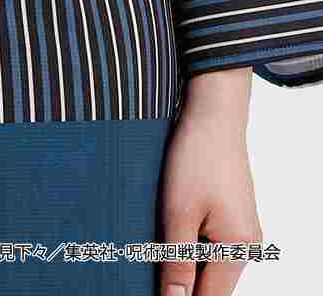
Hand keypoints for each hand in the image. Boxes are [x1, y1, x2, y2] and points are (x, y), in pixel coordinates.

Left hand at [160, 68, 261, 295]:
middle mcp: (246, 245)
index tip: (148, 285)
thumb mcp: (178, 212)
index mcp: (237, 251)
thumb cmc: (196, 156)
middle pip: (208, 283)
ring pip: (207, 262)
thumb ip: (177, 263)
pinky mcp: (233, 215)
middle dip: (176, 277)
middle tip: (145, 254)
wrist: (213, 113)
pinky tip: (167, 223)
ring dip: (180, 257)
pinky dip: (187, 239)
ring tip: (154, 233)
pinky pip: (209, 242)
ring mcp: (242, 230)